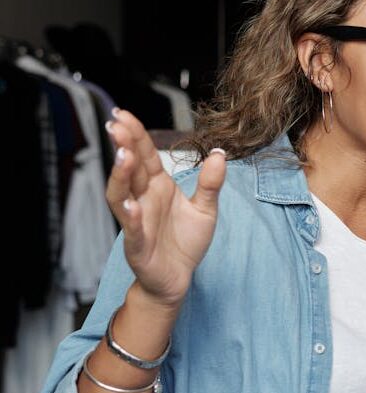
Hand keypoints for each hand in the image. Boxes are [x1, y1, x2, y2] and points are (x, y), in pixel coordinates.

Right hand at [105, 109, 226, 307]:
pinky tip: (130, 204)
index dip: (136, 135)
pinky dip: (130, 216)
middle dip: (123, 146)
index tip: (124, 114)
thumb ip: (211, 183)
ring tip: (123, 156)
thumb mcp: (206, 209)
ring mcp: (137, 221)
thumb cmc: (185, 242)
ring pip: (122, 195)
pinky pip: (132, 229)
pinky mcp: (138, 245)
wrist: (179, 278)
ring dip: (121, 176)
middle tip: (118, 124)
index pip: (144, 156)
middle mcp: (143, 200)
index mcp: (157, 187)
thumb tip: (220, 153)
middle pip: (130, 169)